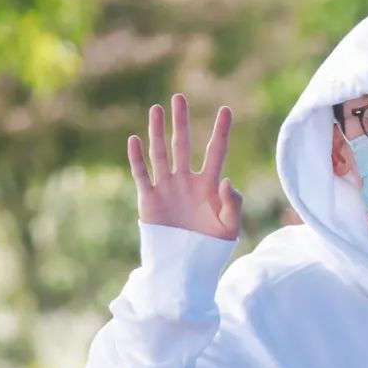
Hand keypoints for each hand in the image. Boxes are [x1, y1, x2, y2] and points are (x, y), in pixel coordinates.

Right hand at [128, 96, 241, 240]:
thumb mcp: (230, 228)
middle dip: (181, 122)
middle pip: (183, 145)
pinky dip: (137, 159)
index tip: (226, 110)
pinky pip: (142, 175)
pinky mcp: (150, 200)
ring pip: (161, 154)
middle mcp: (186, 182)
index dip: (221, 131)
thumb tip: (225, 179)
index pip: (215, 152)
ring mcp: (167, 189)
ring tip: (156, 109)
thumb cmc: (211, 250)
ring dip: (158, 132)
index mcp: (208, 186)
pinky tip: (134, 140)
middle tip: (180, 97)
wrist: (185, 270)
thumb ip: (232, 203)